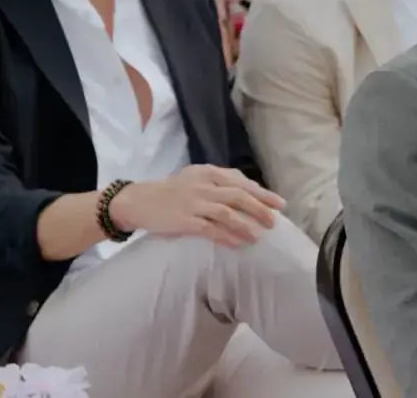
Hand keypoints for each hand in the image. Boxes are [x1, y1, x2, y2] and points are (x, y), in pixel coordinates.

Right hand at [109, 165, 285, 247]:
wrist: (137, 201)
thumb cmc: (170, 191)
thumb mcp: (195, 178)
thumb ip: (218, 181)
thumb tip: (247, 191)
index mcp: (208, 173)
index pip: (241, 182)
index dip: (262, 193)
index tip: (279, 203)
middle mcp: (204, 186)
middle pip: (239, 196)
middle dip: (260, 208)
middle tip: (274, 221)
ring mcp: (194, 203)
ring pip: (228, 213)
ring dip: (245, 225)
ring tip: (258, 236)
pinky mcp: (185, 220)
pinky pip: (211, 229)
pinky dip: (226, 236)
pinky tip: (237, 244)